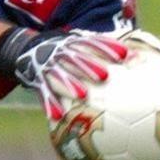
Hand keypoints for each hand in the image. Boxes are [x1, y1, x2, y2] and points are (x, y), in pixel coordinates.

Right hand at [0, 28, 128, 121]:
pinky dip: (50, 104)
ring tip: (83, 95)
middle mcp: (59, 54)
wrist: (27, 49)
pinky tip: (57, 116)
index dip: (106, 47)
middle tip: (105, 76)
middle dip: (89, 66)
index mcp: (71, 43)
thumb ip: (99, 48)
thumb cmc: (62, 50)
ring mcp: (48, 67)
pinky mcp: (38, 81)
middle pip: (75, 59)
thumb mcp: (77, 43)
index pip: (91, 43)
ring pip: (60, 76)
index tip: (123, 54)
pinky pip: (44, 93)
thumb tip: (133, 54)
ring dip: (71, 85)